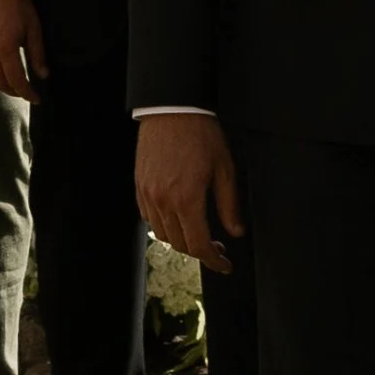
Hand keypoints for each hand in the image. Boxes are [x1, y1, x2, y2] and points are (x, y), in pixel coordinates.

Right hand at [0, 0, 46, 100]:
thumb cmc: (16, 6)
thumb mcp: (33, 28)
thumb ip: (37, 54)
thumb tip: (43, 75)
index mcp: (5, 50)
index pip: (16, 80)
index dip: (27, 92)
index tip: (36, 98)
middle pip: (0, 83)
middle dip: (14, 92)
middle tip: (26, 93)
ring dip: (1, 86)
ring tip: (14, 86)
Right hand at [135, 112, 242, 274]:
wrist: (173, 109)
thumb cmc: (201, 134)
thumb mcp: (224, 168)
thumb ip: (229, 205)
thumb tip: (235, 231)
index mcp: (187, 199)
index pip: (199, 245)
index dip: (214, 261)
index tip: (224, 265)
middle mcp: (164, 201)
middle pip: (180, 245)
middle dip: (200, 252)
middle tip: (216, 247)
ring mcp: (148, 194)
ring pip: (162, 235)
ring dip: (181, 240)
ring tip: (197, 232)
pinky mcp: (139, 186)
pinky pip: (148, 218)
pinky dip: (163, 225)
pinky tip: (177, 218)